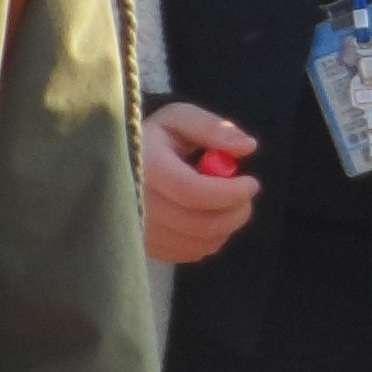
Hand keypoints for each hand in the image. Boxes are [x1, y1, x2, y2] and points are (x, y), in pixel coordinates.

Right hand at [140, 102, 257, 263]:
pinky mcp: (145, 247)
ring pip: (198, 243)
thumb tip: (247, 146)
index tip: (252, 182)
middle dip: (235, 211)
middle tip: (246, 193)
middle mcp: (135, 204)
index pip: (192, 191)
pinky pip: (190, 253)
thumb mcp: (180, 119)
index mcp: (144, 167)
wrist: (120, 162)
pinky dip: (210, 238)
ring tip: (225, 200)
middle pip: (198, 224)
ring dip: (225, 225)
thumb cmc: (157, 137)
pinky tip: (207, 215)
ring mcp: (138, 231)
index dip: (229, 192)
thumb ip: (212, 128)